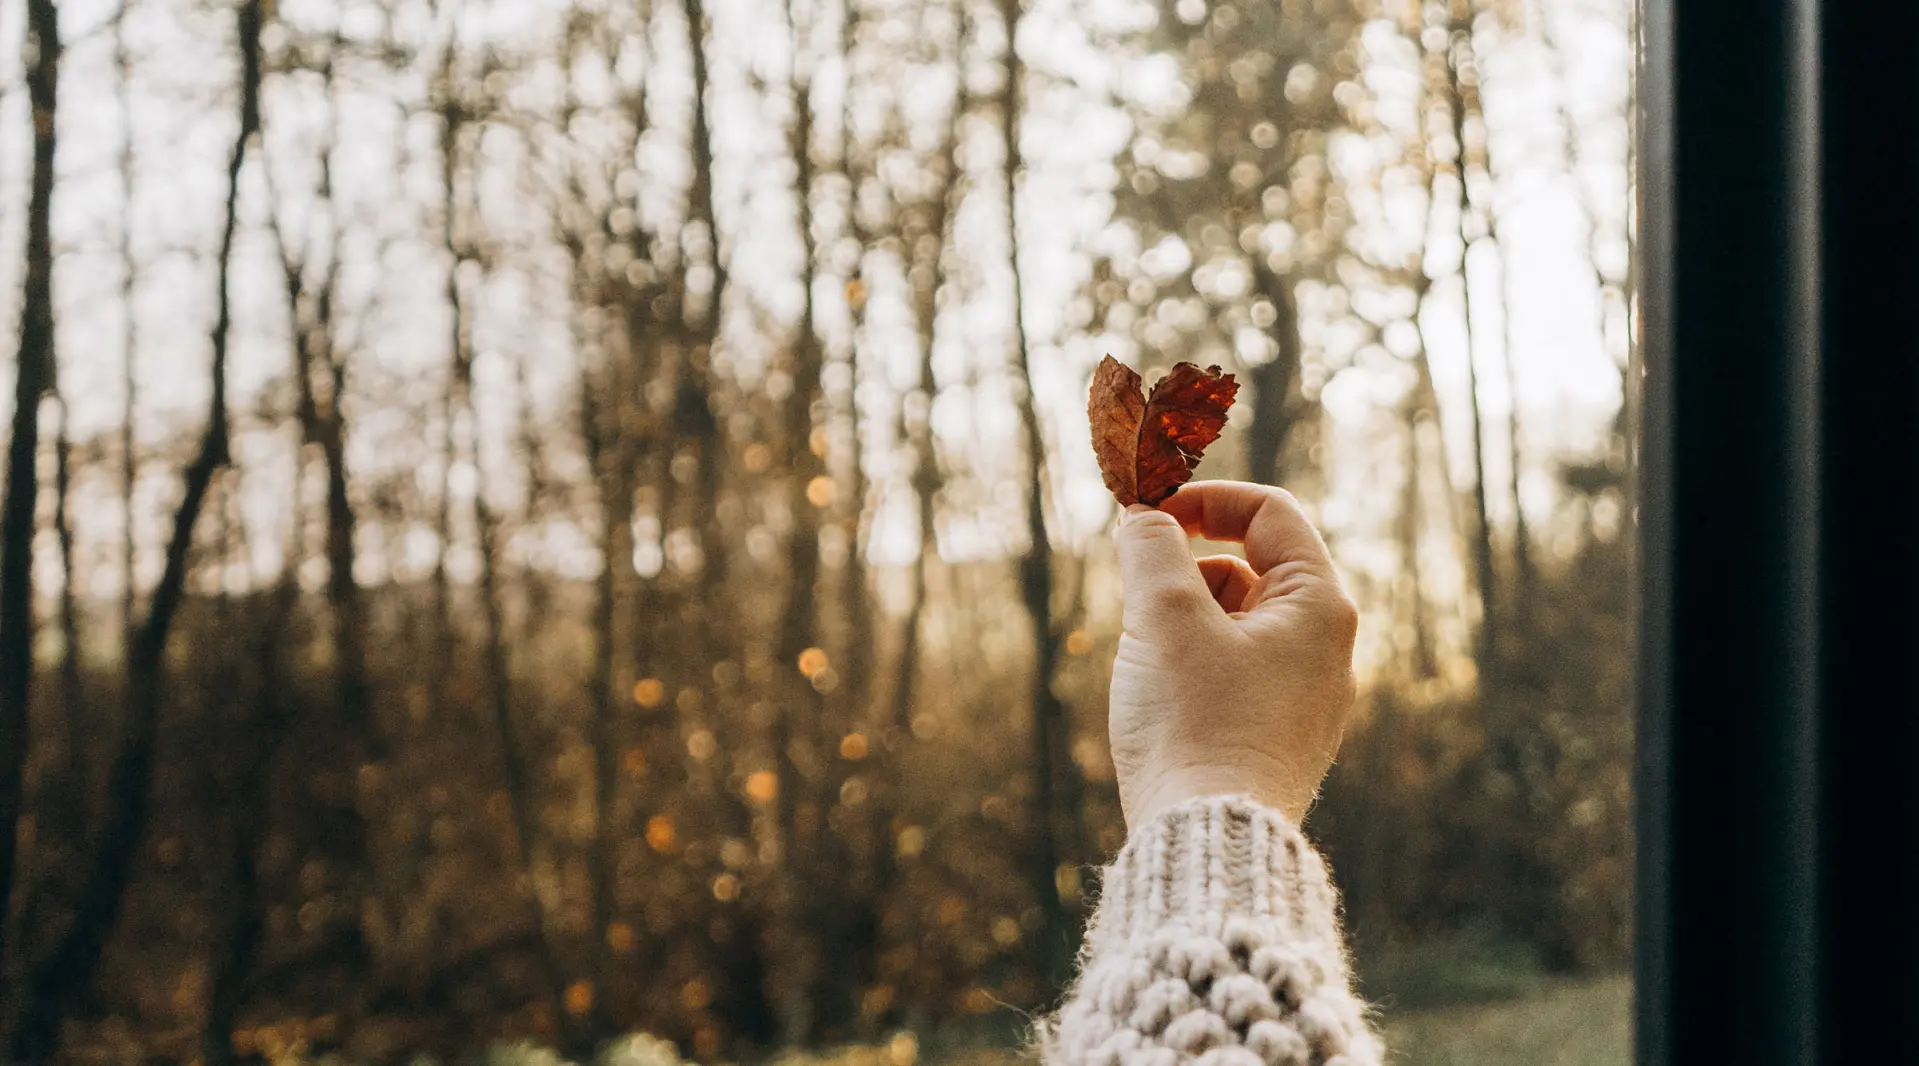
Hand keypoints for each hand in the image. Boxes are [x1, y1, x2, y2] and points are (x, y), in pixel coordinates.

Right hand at [1108, 481, 1358, 828]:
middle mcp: (1327, 649)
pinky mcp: (1276, 736)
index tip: (1145, 516)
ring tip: (1147, 662)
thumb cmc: (1193, 725)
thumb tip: (1143, 518)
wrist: (1207, 843)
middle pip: (1249, 566)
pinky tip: (1160, 701)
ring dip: (1182, 619)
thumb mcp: (1163, 616)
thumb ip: (1151, 548)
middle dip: (1183, 570)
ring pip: (1235, 621)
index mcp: (1320, 606)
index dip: (1204, 500)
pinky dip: (1190, 664)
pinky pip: (1232, 670)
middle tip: (1136, 598)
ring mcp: (1305, 696)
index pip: (1269, 513)